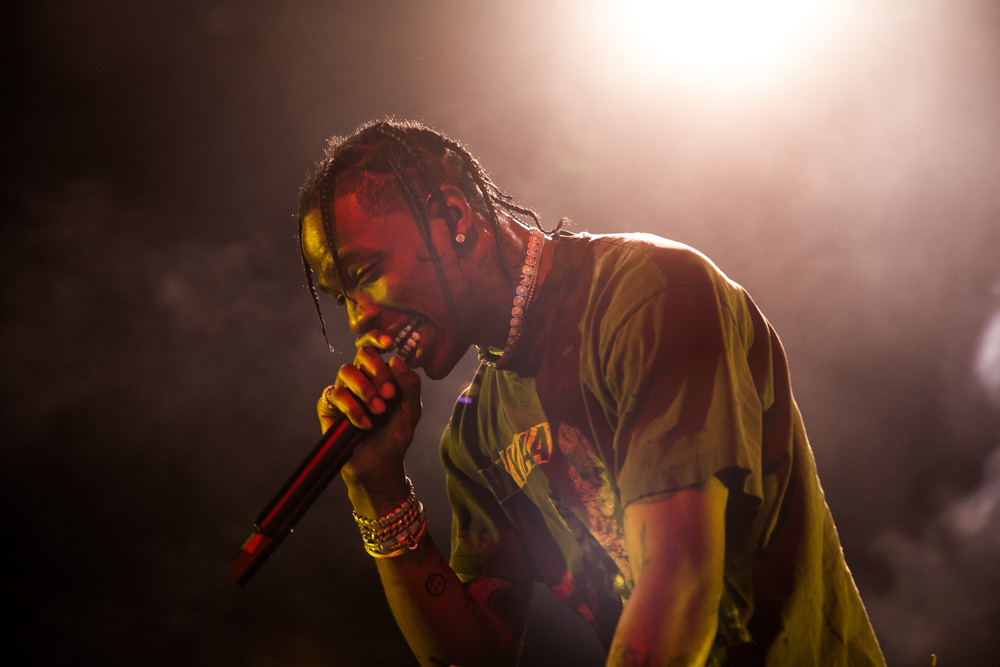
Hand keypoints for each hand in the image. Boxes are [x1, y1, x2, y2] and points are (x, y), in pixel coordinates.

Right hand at [316, 337, 421, 484]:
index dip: (378, 339)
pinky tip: (364, 424)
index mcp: (380, 374)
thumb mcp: (411, 411)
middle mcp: (360, 378)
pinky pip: (334, 395)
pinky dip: (352, 409)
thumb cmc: (396, 435)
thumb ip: (409, 385)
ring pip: (346, 372)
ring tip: (379, 411)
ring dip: (365, 390)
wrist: (380, 464)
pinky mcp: (327, 407)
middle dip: (376, 370)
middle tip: (389, 393)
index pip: (375, 347)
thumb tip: (396, 359)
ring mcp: (343, 391)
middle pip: (360, 355)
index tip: (389, 343)